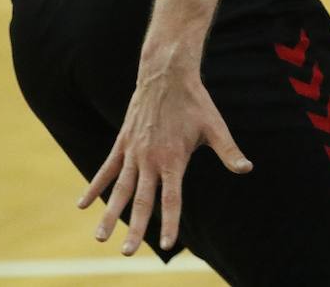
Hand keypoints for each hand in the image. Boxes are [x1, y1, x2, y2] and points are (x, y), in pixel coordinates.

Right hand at [78, 66, 251, 254]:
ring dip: (109, 214)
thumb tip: (247, 169)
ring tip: (99, 238)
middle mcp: (150, 160)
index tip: (169, 245)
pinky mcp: (122, 143)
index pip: (172, 199)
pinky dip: (94, 187)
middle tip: (126, 252)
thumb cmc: (195, 103)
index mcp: (173, 159)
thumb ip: (229, 151)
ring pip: (119, 189)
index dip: (171, 222)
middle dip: (134, 228)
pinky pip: (106, 169)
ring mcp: (133, 152)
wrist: (166, 76)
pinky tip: (82, 205)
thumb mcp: (215, 127)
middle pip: (141, 200)